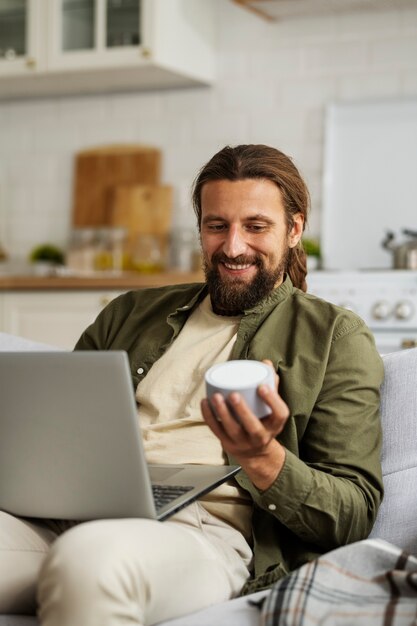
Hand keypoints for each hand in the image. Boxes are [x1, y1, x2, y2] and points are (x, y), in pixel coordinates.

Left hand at [201, 360, 289, 490]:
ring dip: (222, 413)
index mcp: (275, 425)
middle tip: (234, 394)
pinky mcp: (228, 444)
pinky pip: (217, 431)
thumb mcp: (272, 409)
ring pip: (232, 430)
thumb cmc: (263, 422)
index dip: (272, 401)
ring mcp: (243, 443)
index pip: (280, 414)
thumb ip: (271, 386)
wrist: (255, 453)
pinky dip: (209, 417)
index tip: (262, 387)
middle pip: (253, 426)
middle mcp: (261, 436)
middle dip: (242, 410)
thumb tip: (266, 363)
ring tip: (215, 397)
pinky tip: (205, 402)